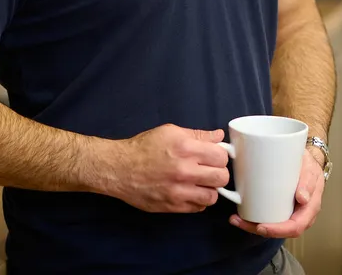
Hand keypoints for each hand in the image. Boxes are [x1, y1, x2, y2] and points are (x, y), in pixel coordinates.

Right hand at [108, 124, 230, 213]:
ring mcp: (178, 191)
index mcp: (185, 148)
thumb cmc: (143, 148)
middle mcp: (184, 171)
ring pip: (213, 196)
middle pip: (222, 178)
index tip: (214, 156)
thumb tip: (219, 136)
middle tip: (209, 170)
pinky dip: (198, 201)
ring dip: (209, 189)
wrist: (119, 169)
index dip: (220, 156)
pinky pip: (198, 208)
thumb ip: (197, 135)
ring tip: (200, 183)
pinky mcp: (172, 207)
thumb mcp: (170, 132)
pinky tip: (190, 192)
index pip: (221, 156)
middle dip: (218, 173)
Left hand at [230, 149, 323, 238]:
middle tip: (240, 221)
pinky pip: (269, 217)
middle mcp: (300, 215)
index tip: (261, 227)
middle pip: (279, 231)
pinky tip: (241, 214)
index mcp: (309, 209)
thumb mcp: (310, 168)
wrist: (307, 160)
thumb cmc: (309, 165)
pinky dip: (254, 218)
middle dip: (258, 229)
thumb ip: (308, 181)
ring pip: (272, 225)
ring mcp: (289, 212)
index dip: (278, 230)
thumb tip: (302, 198)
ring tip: (236, 219)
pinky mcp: (280, 207)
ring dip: (253, 226)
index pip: (295, 227)